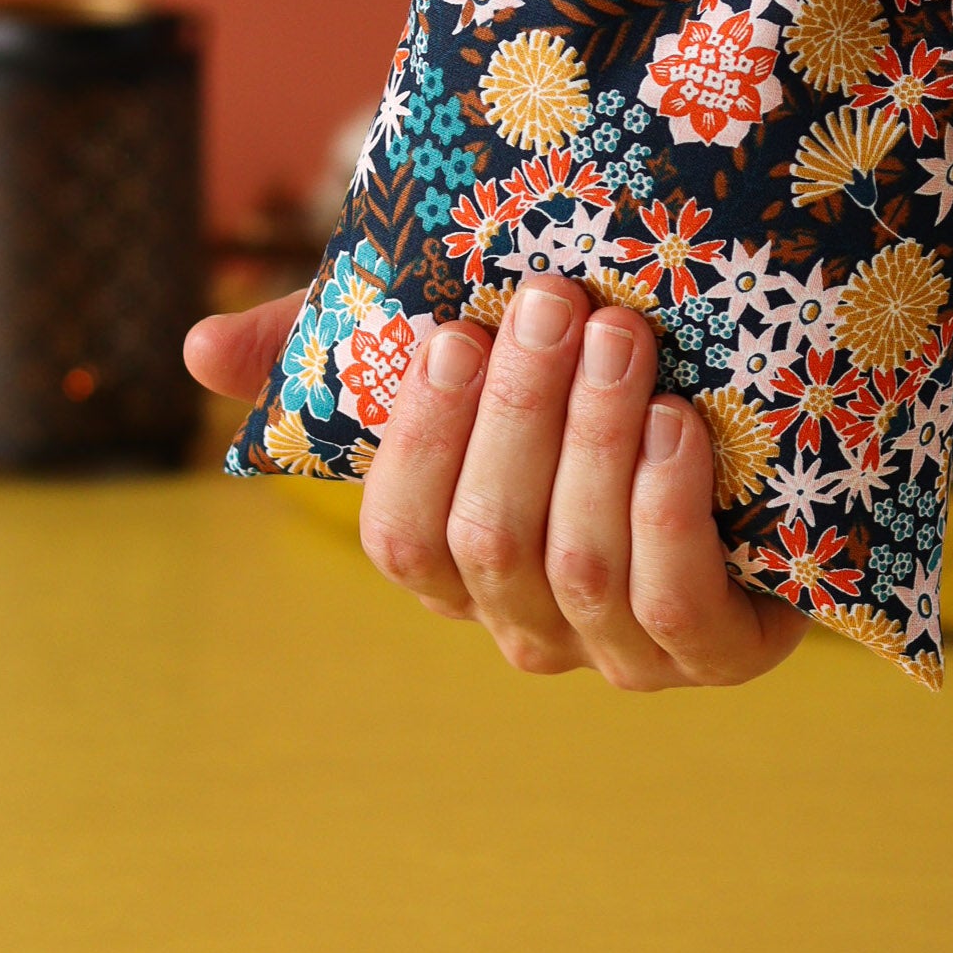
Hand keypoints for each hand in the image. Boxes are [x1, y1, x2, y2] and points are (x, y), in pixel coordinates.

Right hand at [186, 280, 808, 688]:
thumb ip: (337, 350)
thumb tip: (196, 347)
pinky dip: (668, 509)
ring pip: (579, 564)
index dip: (421, 438)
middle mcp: (525, 625)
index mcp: (455, 564)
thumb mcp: (465, 355)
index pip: (400, 537)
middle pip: (489, 541)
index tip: (451, 331)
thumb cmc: (579, 387)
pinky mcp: (715, 652)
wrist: (757, 429)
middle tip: (553, 301)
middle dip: (519, 414)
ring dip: (596, 441)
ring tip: (621, 336)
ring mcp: (619, 650)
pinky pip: (674, 603)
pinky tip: (680, 425)